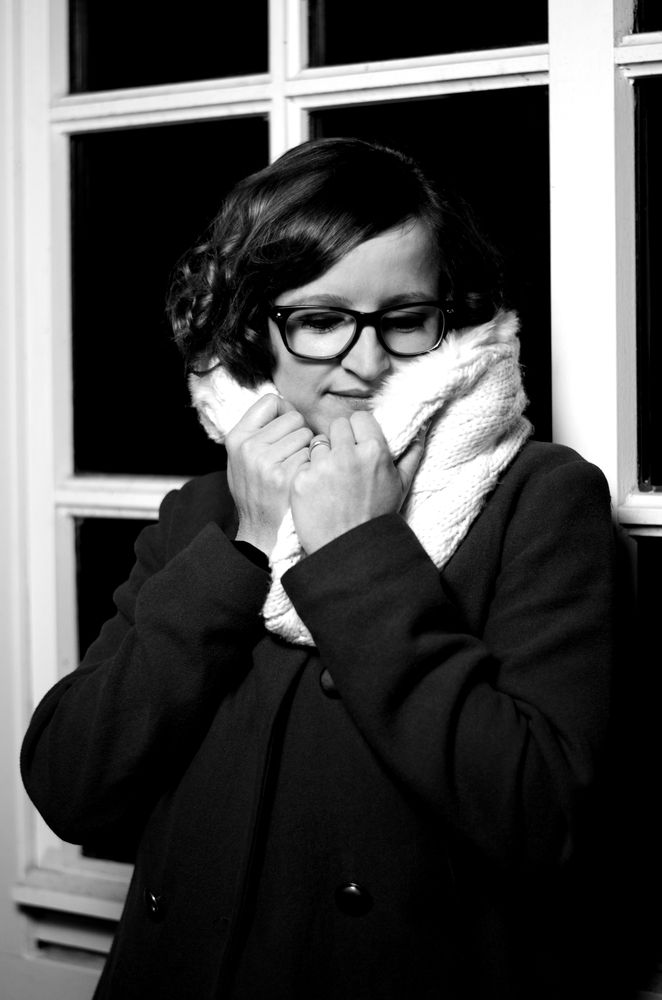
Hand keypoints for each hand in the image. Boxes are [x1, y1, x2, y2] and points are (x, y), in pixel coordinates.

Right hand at [226, 394, 312, 554]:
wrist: (262, 532)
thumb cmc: (257, 492)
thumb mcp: (242, 460)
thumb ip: (257, 432)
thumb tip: (282, 403)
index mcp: (237, 438)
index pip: (271, 401)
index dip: (285, 412)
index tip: (286, 428)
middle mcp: (249, 447)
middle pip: (294, 417)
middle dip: (299, 433)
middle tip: (293, 454)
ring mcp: (267, 462)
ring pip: (307, 435)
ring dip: (309, 449)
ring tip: (298, 468)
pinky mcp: (287, 477)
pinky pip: (314, 455)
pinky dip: (314, 465)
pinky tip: (304, 478)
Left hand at [290, 411, 425, 553]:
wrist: (351, 550)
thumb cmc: (378, 517)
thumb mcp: (401, 486)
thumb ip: (411, 455)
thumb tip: (420, 432)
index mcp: (374, 451)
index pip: (359, 417)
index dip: (358, 430)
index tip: (357, 444)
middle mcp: (347, 454)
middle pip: (336, 426)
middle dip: (339, 441)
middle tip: (343, 464)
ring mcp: (321, 467)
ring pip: (317, 444)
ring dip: (322, 457)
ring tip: (331, 482)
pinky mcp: (301, 480)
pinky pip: (302, 464)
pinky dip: (307, 476)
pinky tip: (317, 493)